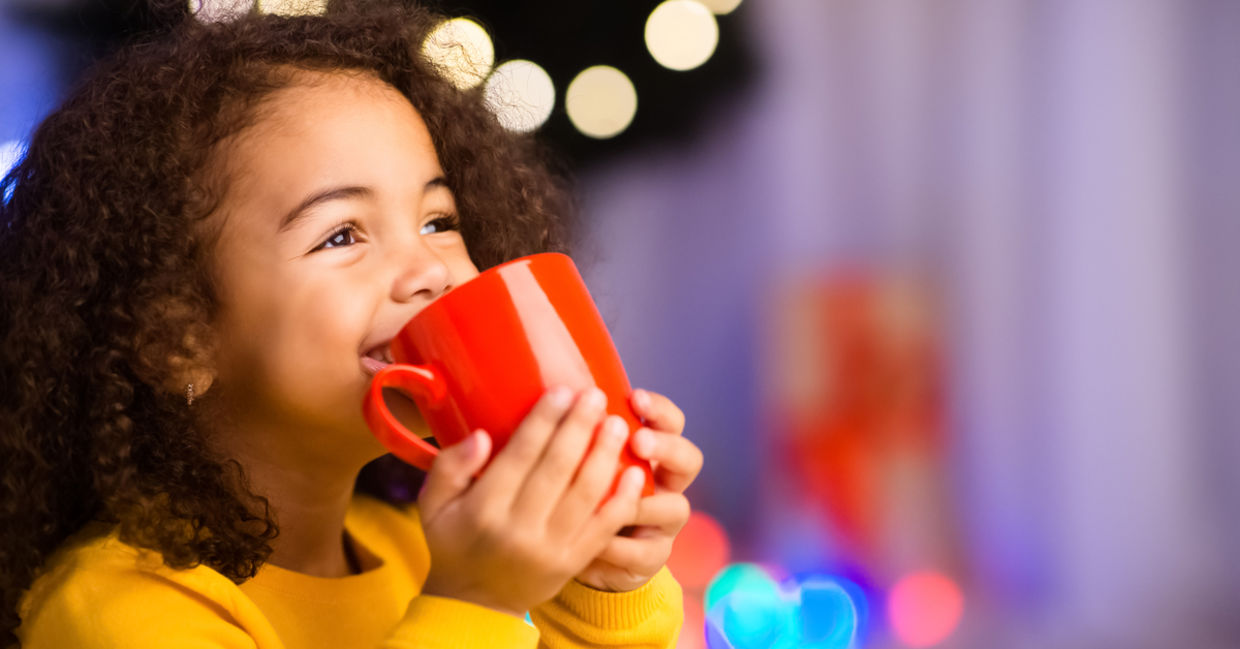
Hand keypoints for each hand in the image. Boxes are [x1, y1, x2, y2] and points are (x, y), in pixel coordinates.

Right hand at [417, 387, 645, 616]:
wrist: (473, 607)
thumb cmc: (453, 545)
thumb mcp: (432, 506)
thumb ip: (449, 467)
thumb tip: (482, 436)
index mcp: (484, 509)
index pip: (521, 455)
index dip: (545, 420)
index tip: (562, 390)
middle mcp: (519, 529)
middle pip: (558, 468)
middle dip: (580, 427)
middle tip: (596, 396)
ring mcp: (550, 548)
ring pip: (586, 495)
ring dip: (606, 455)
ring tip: (618, 424)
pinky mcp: (573, 562)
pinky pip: (604, 528)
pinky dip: (623, 499)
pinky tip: (635, 472)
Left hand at [574, 389, 702, 592]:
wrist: (574, 553)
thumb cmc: (573, 494)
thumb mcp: (575, 462)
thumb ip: (574, 437)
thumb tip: (551, 397)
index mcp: (650, 454)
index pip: (671, 423)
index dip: (659, 410)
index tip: (634, 398)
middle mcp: (666, 484)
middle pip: (689, 460)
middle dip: (666, 448)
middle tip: (638, 442)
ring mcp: (664, 523)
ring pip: (676, 508)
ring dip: (644, 501)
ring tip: (611, 497)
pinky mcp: (653, 557)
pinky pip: (647, 552)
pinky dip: (623, 546)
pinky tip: (599, 543)